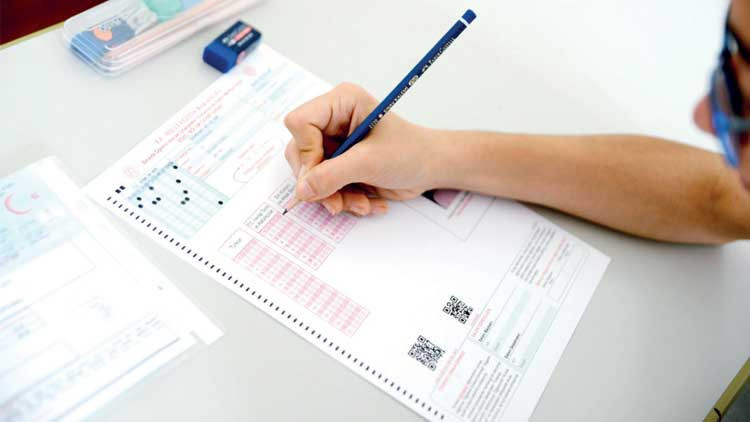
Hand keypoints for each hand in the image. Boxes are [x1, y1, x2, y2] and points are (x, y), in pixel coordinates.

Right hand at [283, 83, 440, 215]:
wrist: (431, 169)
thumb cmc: (410, 153)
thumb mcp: (370, 162)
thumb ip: (332, 175)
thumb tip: (302, 189)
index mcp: (341, 103)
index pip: (300, 123)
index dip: (306, 152)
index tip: (320, 176)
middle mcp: (333, 120)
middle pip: (300, 152)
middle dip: (320, 182)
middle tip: (336, 202)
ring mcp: (334, 143)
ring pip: (310, 174)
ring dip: (333, 196)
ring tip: (360, 204)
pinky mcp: (339, 164)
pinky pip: (324, 186)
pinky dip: (342, 199)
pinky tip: (366, 202)